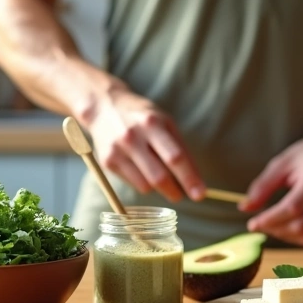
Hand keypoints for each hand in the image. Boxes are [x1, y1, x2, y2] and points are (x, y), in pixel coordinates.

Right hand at [83, 86, 204, 202]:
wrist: (103, 107)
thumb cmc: (141, 117)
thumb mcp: (164, 122)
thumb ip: (180, 147)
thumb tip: (195, 178)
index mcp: (152, 124)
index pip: (175, 157)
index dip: (189, 178)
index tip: (200, 194)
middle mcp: (133, 137)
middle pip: (159, 176)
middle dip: (175, 191)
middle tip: (183, 196)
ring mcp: (118, 150)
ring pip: (146, 185)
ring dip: (160, 188)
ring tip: (162, 178)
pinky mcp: (107, 162)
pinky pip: (133, 184)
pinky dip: (144, 183)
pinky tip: (143, 171)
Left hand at [240, 131, 302, 245]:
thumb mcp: (282, 163)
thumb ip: (263, 186)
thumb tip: (244, 208)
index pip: (293, 208)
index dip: (270, 219)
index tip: (252, 223)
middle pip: (302, 226)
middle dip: (275, 230)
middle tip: (259, 225)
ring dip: (285, 236)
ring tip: (271, 224)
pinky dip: (297, 236)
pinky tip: (286, 225)